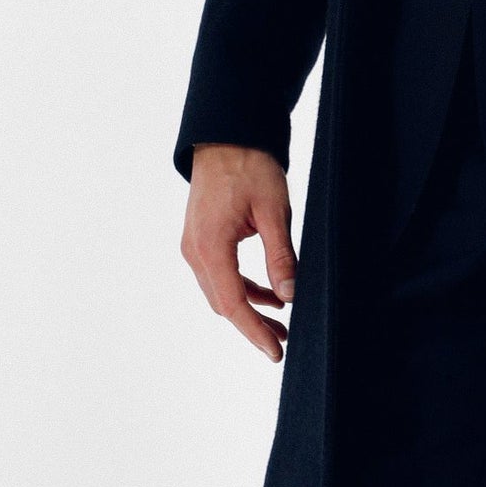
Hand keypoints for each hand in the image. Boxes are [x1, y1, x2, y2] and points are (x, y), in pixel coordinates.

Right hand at [180, 145, 296, 361]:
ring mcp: (194, 245)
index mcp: (210, 246)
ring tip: (282, 323)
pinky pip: (220, 274)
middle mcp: (195, 251)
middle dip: (253, 325)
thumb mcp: (274, 210)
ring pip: (220, 291)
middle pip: (223, 303)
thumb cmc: (249, 166)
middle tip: (285, 341)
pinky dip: (243, 288)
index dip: (254, 331)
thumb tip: (290, 295)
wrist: (226, 135)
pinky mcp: (201, 239)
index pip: (233, 303)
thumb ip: (280, 255)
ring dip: (249, 308)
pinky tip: (269, 294)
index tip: (275, 351)